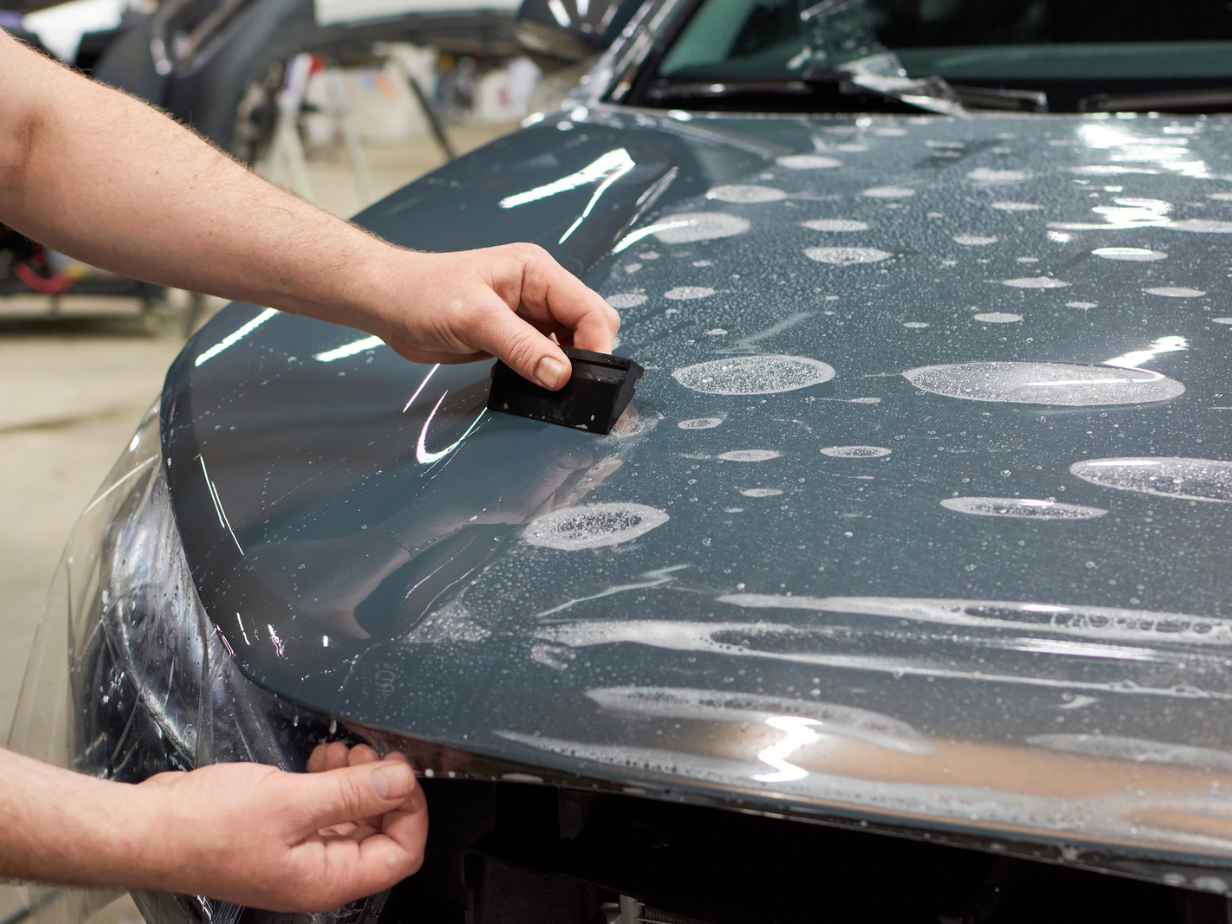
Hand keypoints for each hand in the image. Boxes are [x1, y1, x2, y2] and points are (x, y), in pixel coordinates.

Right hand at [138, 744, 425, 911]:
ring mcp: (299, 853)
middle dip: (383, 789)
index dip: (411, 812)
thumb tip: (401, 781)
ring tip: (343, 750)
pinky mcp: (282, 831)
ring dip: (357, 780)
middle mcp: (317, 872)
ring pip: (352, 817)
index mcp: (327, 879)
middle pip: (380, 834)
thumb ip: (352, 793)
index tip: (403, 772)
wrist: (148, 827)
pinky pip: (324, 809)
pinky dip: (332, 782)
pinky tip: (321, 758)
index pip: (401, 854)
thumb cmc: (205, 827)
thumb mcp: (292, 803)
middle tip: (369, 752)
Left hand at [371, 244, 620, 389]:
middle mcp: (538, 291)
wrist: (385, 302)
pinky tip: (524, 384)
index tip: (589, 379)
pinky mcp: (512, 336)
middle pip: (588, 325)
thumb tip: (561, 376)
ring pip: (568, 345)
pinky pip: (543, 358)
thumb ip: (522, 347)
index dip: (596, 344)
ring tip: (547, 390)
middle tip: (570, 387)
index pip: (589, 308)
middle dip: (586, 356)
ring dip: (563, 369)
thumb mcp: (475, 319)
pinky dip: (542, 374)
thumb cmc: (422, 294)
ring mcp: (526, 315)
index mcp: (537, 272)